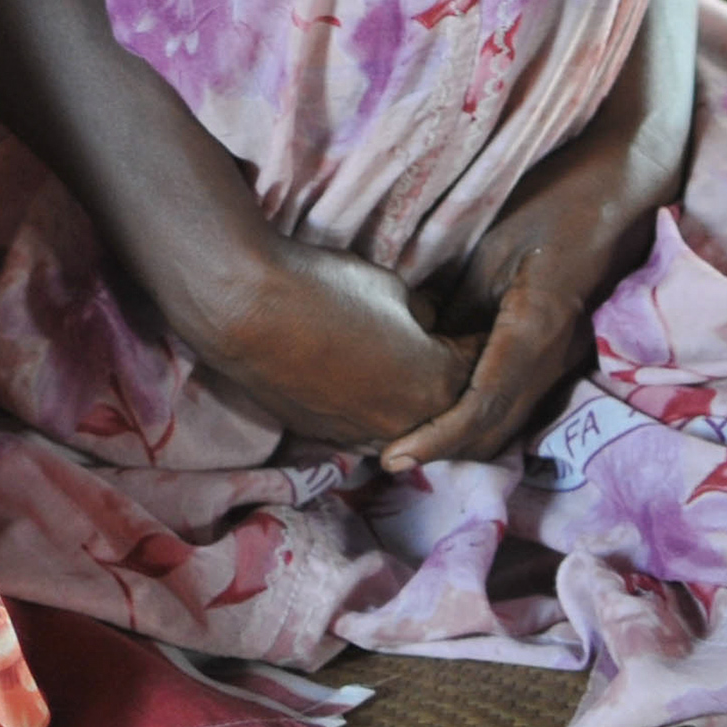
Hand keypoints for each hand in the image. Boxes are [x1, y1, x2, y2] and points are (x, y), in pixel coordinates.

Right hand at [189, 233, 471, 452]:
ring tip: (396, 361)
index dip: (476, 340)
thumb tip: (427, 323)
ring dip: (408, 399)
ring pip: (405, 425)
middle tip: (442, 342)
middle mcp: (407, 425)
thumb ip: (422, 314)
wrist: (248, 310)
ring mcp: (362, 437)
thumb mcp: (395, 289)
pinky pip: (364, 428)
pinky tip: (358, 376)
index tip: (473, 324)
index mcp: (437, 385)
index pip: (478, 368)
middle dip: (449, 376)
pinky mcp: (325, 438)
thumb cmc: (328, 288)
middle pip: (447, 406)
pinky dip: (370, 407)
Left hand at [379, 143, 665, 471]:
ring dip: (465, 436)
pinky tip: (451, 402)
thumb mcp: (496, 246)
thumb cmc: (558, 200)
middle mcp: (558, 357)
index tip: (395, 458)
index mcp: (536, 330)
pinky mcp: (567, 348)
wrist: (626, 185)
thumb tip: (422, 352)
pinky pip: (522, 397)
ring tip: (411, 436)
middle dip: (445, 449)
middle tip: (389, 453)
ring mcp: (568, 357)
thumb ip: (462, 304)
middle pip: (498, 429)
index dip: (437, 439)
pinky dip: (485, 413)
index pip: (482, 407)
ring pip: (512, 420)